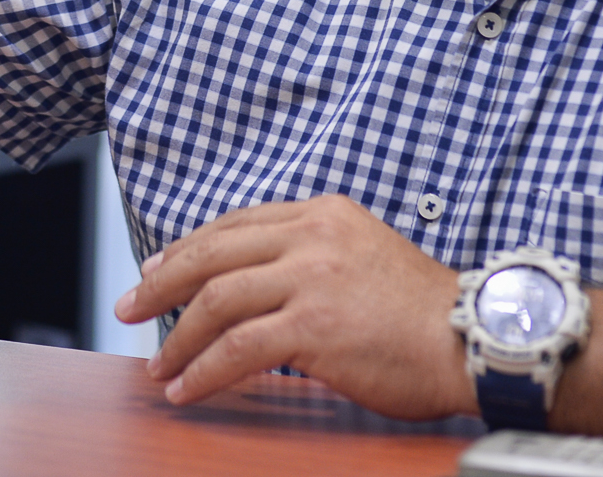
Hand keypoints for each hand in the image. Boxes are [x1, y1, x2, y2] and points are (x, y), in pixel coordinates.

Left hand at [114, 193, 475, 420]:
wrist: (474, 338)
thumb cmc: (425, 313)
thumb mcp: (365, 256)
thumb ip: (313, 259)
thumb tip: (258, 289)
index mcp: (324, 213)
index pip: (236, 224)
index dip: (188, 249)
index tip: (158, 271)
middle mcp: (313, 235)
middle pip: (213, 252)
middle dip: (162, 282)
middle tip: (128, 306)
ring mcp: (311, 277)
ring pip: (217, 300)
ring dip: (177, 337)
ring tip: (158, 365)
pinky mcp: (313, 325)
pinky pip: (237, 348)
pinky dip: (203, 370)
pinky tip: (187, 389)